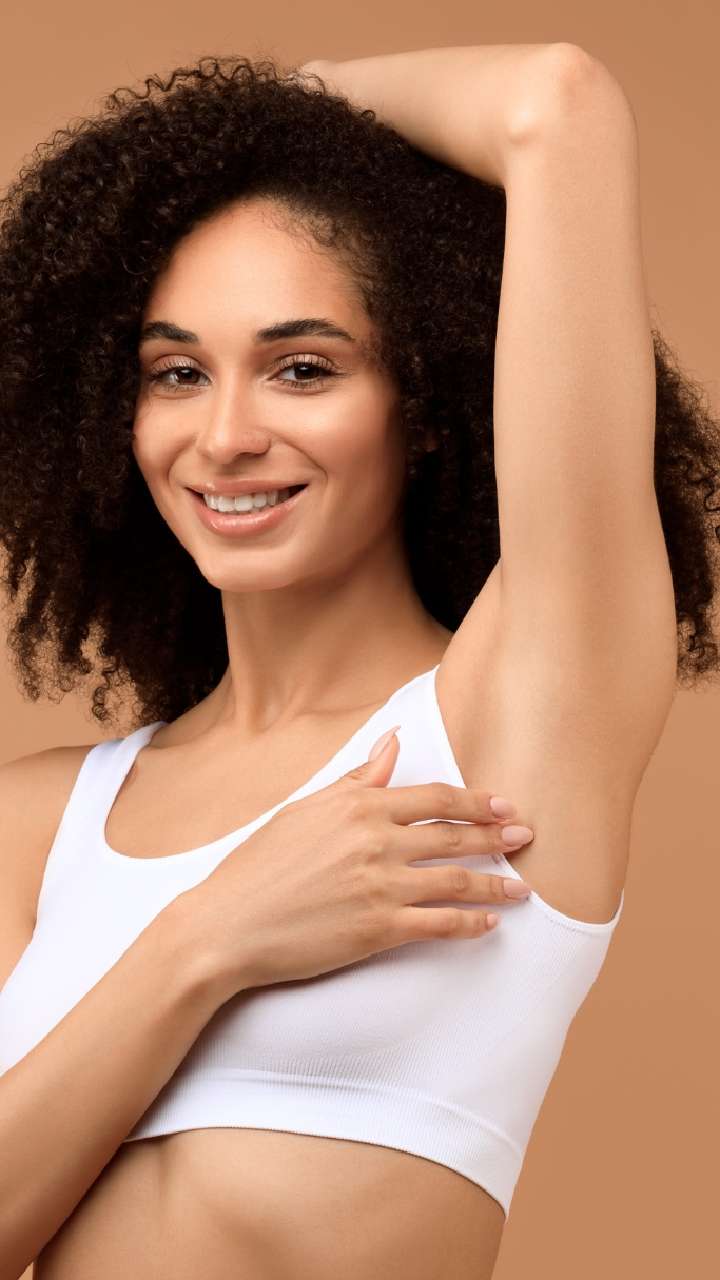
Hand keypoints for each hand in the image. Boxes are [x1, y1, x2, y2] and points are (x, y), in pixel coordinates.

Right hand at [179, 728, 533, 999]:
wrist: (227, 924)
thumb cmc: (261, 865)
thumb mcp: (306, 808)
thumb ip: (358, 778)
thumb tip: (394, 741)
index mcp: (359, 805)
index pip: (435, 798)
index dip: (476, 801)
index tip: (502, 804)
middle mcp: (375, 841)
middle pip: (455, 836)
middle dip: (498, 836)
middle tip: (528, 836)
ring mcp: (379, 886)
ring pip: (456, 881)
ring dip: (496, 884)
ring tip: (523, 888)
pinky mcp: (377, 929)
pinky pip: (439, 924)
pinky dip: (470, 924)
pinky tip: (489, 924)